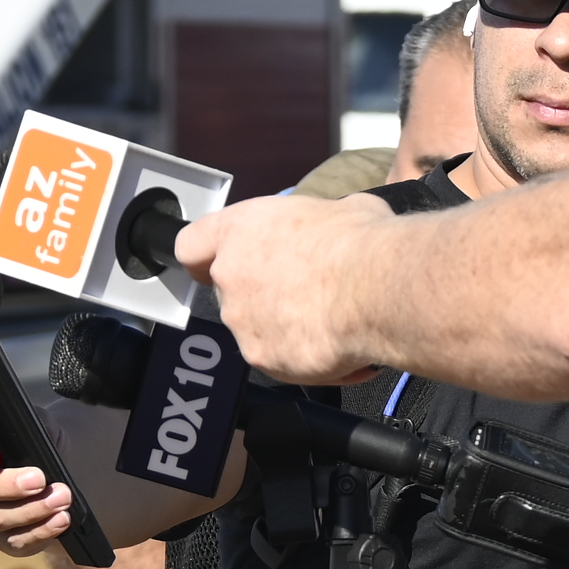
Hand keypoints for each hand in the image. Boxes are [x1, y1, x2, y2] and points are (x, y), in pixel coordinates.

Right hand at [0, 428, 80, 556]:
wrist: (46, 471)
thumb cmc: (30, 440)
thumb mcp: (30, 423)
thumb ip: (26, 426)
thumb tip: (31, 441)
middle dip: (5, 485)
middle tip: (38, 480)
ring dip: (28, 511)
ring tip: (61, 499)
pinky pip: (11, 542)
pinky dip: (39, 531)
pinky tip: (59, 520)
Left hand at [179, 189, 393, 384]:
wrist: (376, 289)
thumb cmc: (358, 240)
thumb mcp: (339, 208)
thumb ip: (315, 224)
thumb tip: (335, 228)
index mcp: (240, 230)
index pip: (192, 246)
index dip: (203, 259)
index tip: (213, 266)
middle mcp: (230, 277)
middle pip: (231, 291)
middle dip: (262, 295)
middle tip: (304, 291)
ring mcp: (242, 323)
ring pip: (256, 329)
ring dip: (284, 328)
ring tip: (331, 321)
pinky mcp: (263, 359)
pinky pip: (282, 360)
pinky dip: (307, 357)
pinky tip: (341, 344)